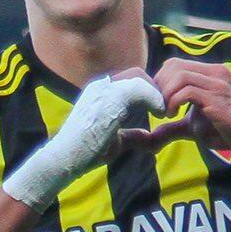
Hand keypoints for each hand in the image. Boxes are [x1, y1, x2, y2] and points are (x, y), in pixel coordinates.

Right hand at [2, 71, 163, 209]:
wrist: (65, 158)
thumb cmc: (85, 152)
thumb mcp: (115, 141)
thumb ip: (132, 136)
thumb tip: (150, 138)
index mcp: (100, 93)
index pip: (131, 79)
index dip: (148, 91)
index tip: (159, 109)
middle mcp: (101, 86)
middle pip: (137, 73)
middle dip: (154, 88)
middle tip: (165, 109)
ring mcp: (104, 90)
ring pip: (139, 77)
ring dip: (156, 93)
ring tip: (164, 112)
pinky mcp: (109, 98)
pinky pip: (140, 89)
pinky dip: (154, 99)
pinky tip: (161, 114)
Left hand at [117, 58, 230, 159]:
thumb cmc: (227, 132)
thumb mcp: (195, 127)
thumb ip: (174, 127)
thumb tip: (153, 134)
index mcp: (211, 72)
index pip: (175, 64)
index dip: (160, 81)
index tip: (157, 103)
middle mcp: (216, 72)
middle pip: (174, 65)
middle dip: (159, 86)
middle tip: (158, 108)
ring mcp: (218, 83)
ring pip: (179, 76)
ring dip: (165, 95)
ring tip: (164, 113)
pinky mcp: (218, 98)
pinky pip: (187, 91)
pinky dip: (173, 102)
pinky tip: (172, 115)